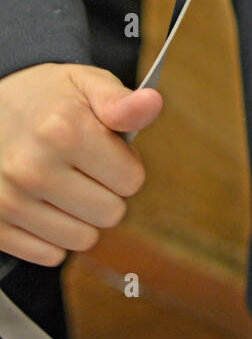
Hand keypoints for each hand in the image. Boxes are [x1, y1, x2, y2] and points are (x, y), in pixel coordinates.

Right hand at [0, 63, 160, 265]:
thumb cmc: (46, 97)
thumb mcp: (85, 83)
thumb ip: (121, 101)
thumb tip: (152, 104)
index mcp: (65, 131)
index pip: (132, 181)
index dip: (126, 165)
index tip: (106, 150)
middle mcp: (35, 169)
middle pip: (110, 214)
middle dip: (107, 192)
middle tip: (85, 169)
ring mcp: (11, 200)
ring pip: (82, 240)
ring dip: (82, 218)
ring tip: (65, 186)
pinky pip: (50, 255)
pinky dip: (53, 236)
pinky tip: (43, 205)